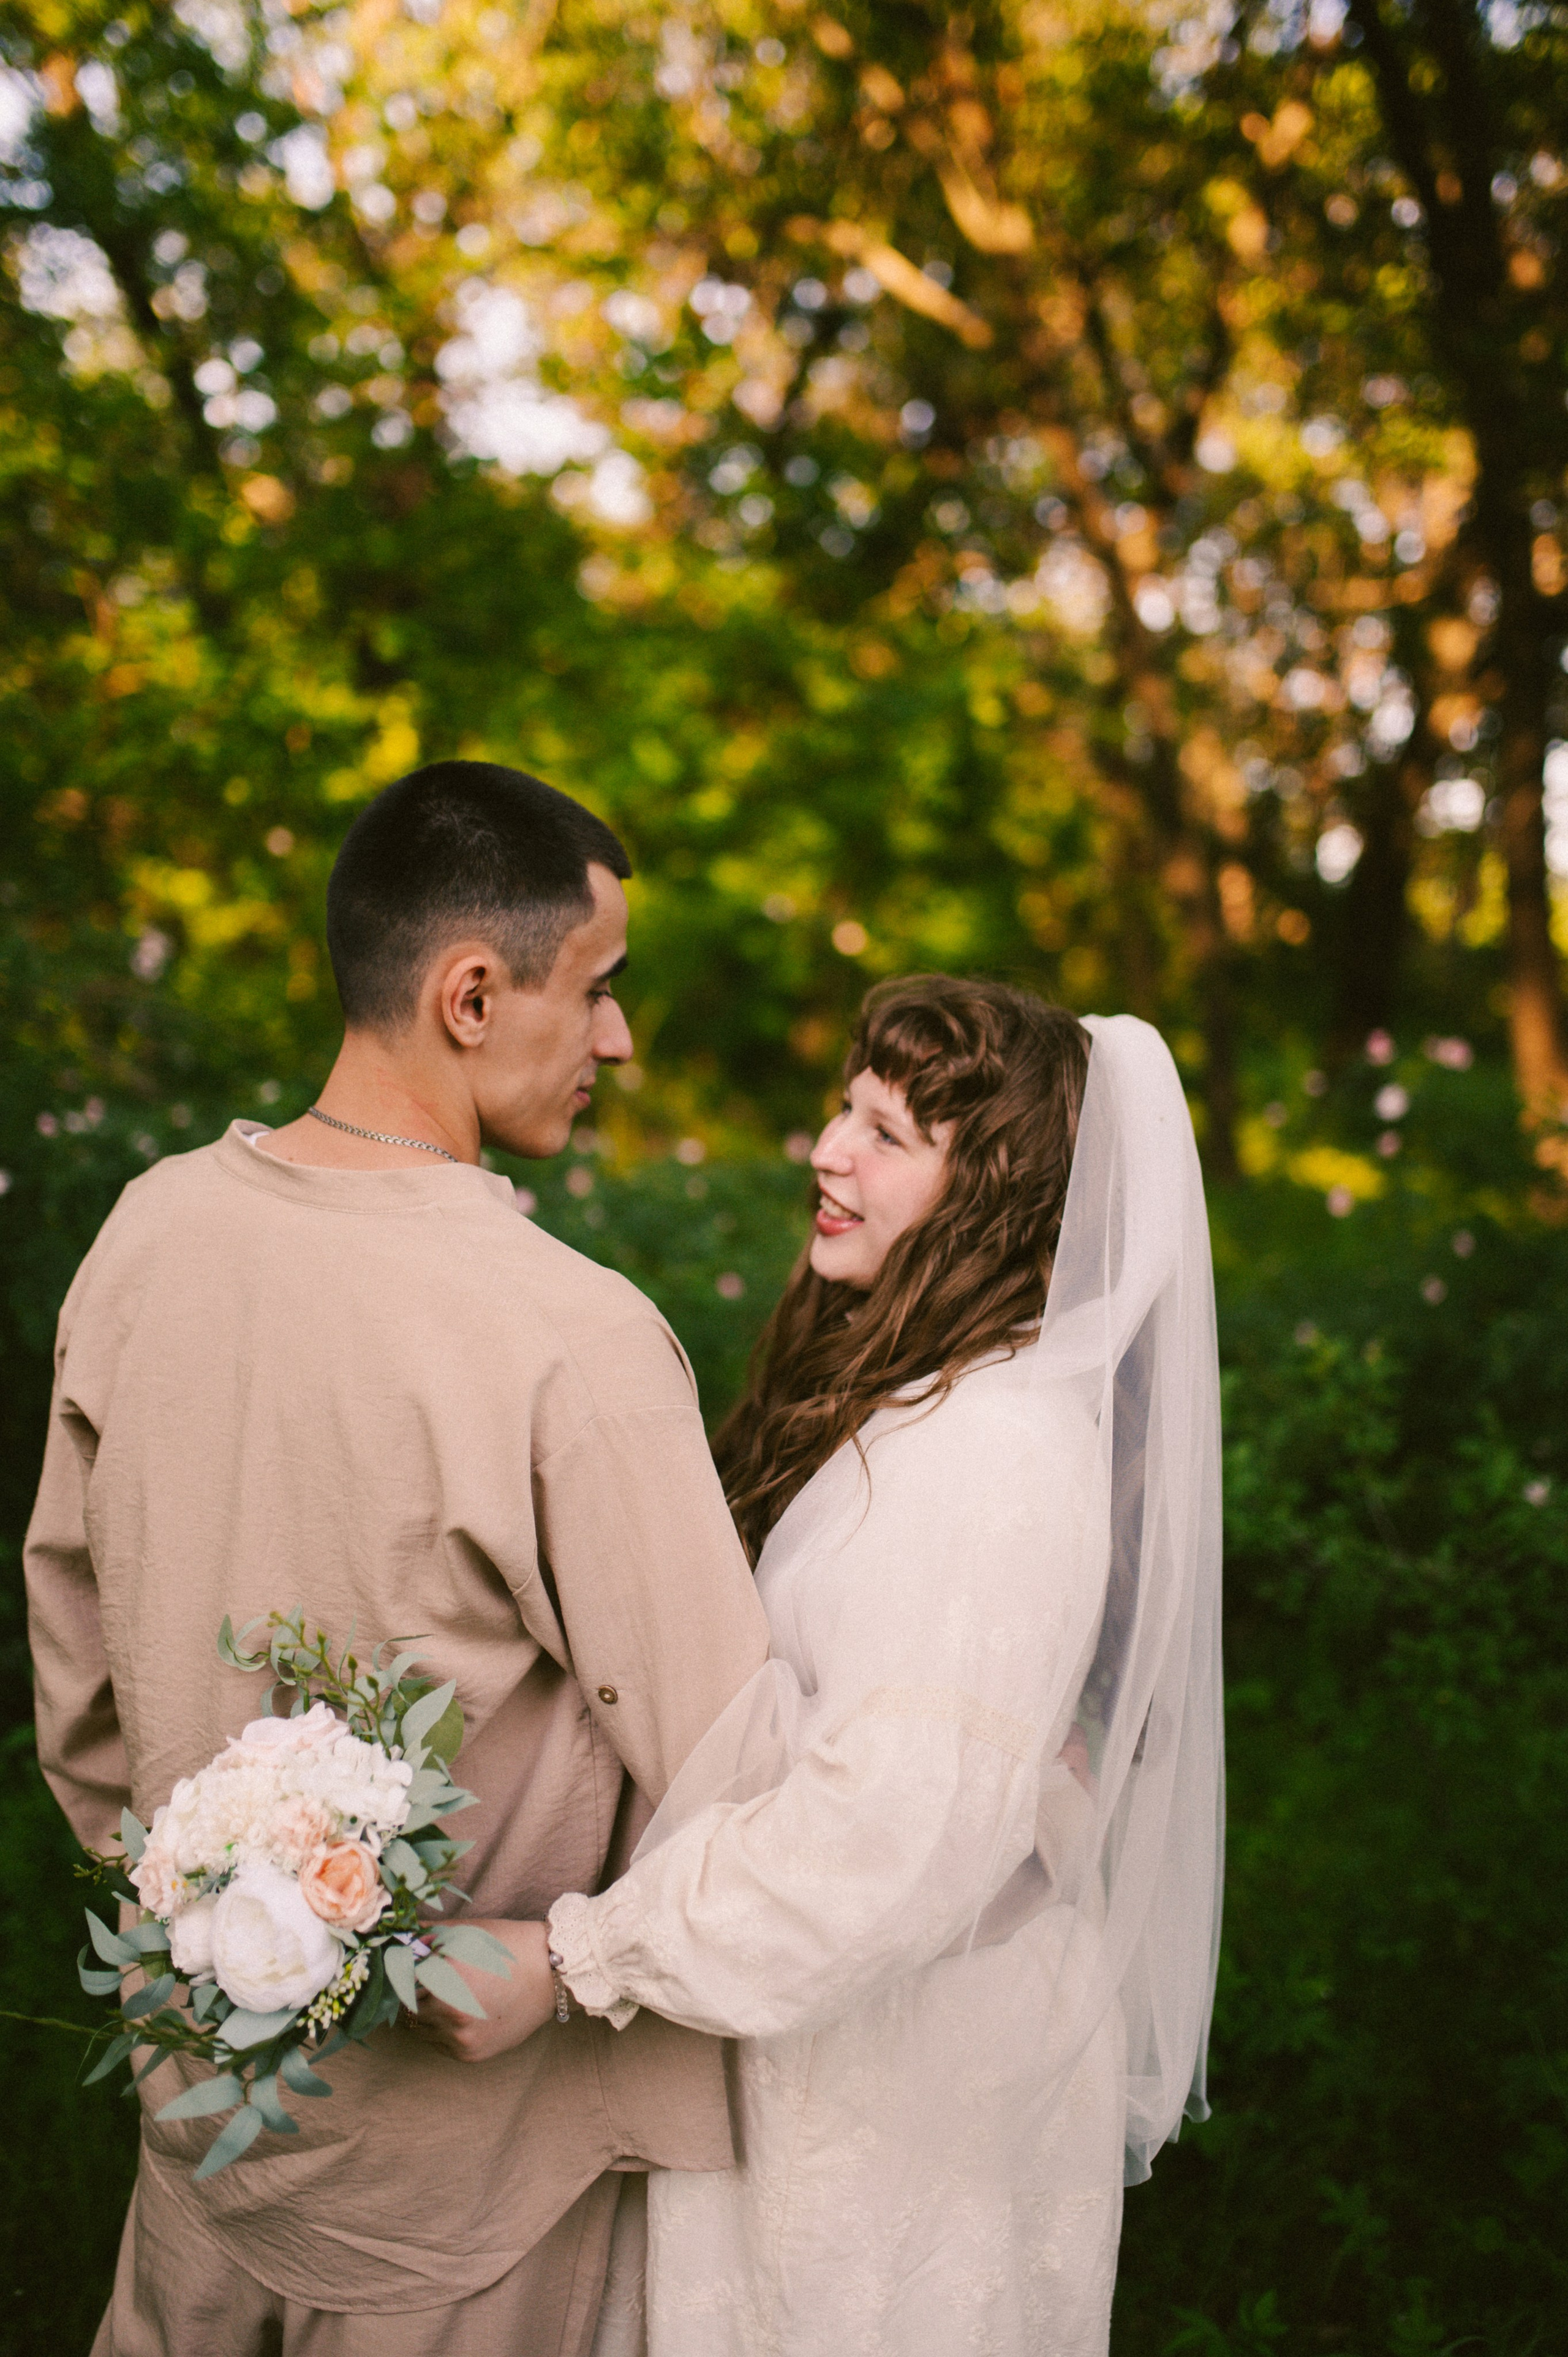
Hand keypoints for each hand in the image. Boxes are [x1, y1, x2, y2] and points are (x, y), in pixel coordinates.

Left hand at [408, 1919, 557, 2062]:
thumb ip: (425, 1935)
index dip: (406, 1971)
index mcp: (444, 1977)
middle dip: (417, 1992)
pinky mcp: (470, 2054)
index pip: (400, 1980)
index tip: (414, 1967)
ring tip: (453, 1995)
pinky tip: (465, 2012)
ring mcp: (460, 2037)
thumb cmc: (506, 1946)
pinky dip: (443, 2030)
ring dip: (427, 2013)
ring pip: (420, 2028)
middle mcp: (449, 2012)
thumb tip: (394, 1937)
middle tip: (436, 1980)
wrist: (550, 1974)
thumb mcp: (465, 1931)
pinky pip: (439, 2044)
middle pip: (407, 2006)